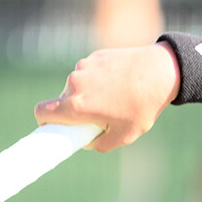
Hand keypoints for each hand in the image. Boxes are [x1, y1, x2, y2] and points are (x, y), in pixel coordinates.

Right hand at [34, 43, 180, 150]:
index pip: (42, 113)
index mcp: (76, 105)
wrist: (160, 72)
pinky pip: (89, 74)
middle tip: (100, 117)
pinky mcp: (94, 57)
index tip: (55, 127)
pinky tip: (120, 84)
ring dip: (89, 95)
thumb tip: (85, 141)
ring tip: (116, 99)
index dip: (45, 123)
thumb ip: (99, 144)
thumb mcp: (124, 136)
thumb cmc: (142, 107)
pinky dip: (99, 81)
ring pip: (77, 87)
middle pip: (63, 101)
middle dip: (75, 111)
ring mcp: (83, 67)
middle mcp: (74, 83)